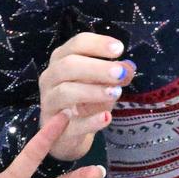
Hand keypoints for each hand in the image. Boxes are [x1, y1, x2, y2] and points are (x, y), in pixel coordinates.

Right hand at [38, 31, 129, 160]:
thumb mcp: (102, 84)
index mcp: (61, 60)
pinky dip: (90, 121)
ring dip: (93, 91)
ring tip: (116, 93)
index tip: (119, 49)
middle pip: (68, 65)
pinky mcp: (54, 128)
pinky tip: (106, 117)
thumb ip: (115, 75)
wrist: (67, 133)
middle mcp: (50, 78)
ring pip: (65, 92)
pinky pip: (71, 124)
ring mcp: (49, 103)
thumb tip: (129, 67)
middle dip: (97, 68)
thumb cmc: (84, 100)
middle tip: (120, 73)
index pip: (76, 45)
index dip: (97, 44)